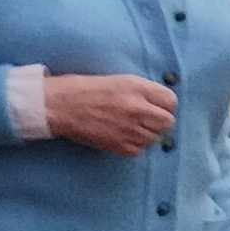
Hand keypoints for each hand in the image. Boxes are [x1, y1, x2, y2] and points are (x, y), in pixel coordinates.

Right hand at [42, 73, 175, 155]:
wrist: (58, 105)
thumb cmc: (85, 89)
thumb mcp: (119, 80)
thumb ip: (143, 91)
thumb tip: (161, 103)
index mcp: (137, 88)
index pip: (171, 101)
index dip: (165, 105)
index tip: (157, 107)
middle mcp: (137, 108)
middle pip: (167, 122)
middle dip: (159, 121)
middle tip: (146, 119)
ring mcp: (129, 128)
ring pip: (155, 138)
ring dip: (147, 134)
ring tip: (130, 127)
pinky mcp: (118, 145)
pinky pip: (139, 150)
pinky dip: (134, 146)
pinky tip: (122, 136)